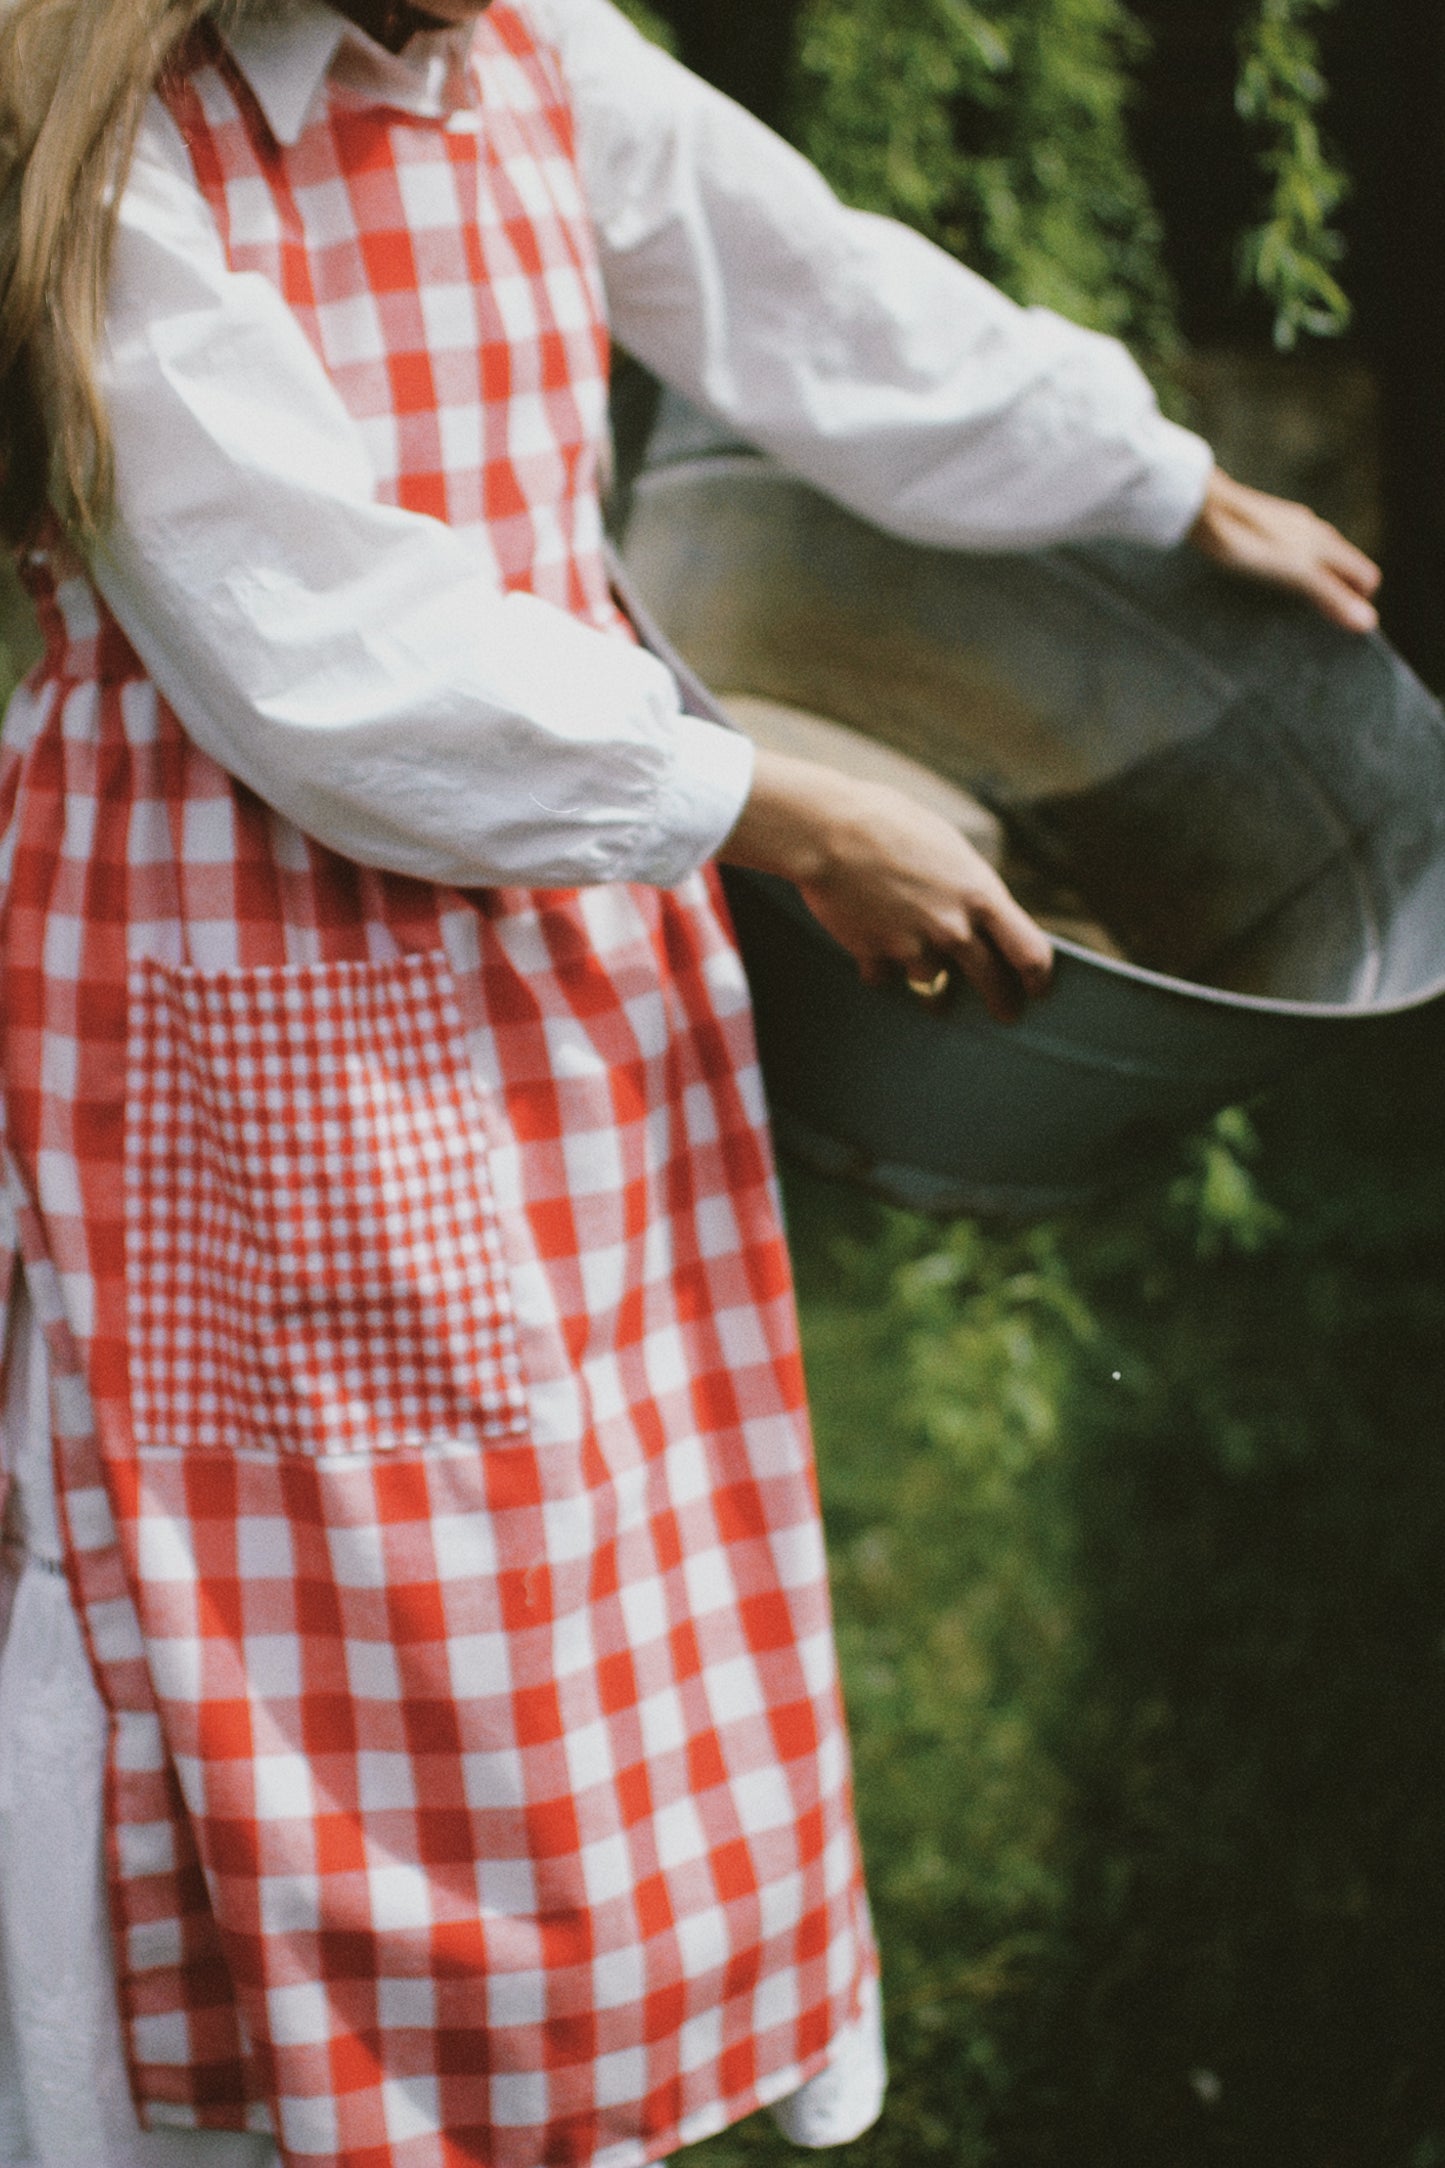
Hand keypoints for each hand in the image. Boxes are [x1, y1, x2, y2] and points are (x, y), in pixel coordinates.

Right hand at [720, 748, 1052, 1022]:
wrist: (826, 832)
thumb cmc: (888, 824)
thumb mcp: (948, 848)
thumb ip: (968, 887)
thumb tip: (981, 913)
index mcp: (980, 896)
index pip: (1030, 952)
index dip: (1039, 977)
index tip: (1038, 989)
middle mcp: (953, 929)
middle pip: (991, 983)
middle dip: (1001, 1003)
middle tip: (1004, 1013)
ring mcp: (914, 947)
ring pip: (934, 988)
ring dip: (931, 986)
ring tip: (926, 981)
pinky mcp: (875, 956)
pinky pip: (885, 976)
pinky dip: (880, 966)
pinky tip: (871, 945)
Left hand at [1189, 466, 1381, 633]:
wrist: (1208, 511)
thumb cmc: (1252, 543)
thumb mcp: (1297, 574)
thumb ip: (1331, 596)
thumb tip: (1369, 622)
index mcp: (1328, 544)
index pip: (1365, 575)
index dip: (1359, 602)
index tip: (1340, 628)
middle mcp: (1315, 532)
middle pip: (1343, 568)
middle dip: (1340, 594)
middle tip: (1318, 624)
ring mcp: (1291, 528)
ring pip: (1317, 558)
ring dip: (1316, 584)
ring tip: (1293, 609)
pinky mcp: (1266, 528)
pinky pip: (1291, 553)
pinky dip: (1291, 572)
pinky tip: (1269, 583)